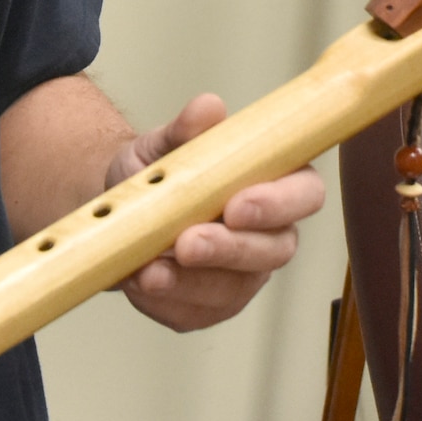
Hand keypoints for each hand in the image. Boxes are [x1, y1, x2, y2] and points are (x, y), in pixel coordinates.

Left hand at [105, 94, 325, 332]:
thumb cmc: (155, 172)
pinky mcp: (210, 307)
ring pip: (232, 288)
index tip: (236, 204)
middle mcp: (269, 234)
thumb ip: (186, 129)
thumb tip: (207, 107)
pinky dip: (165, 301)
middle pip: (272, 250)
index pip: (304, 194)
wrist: (118, 209)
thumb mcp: (163, 144)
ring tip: (150, 270)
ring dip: (189, 282)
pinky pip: (196, 313)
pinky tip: (141, 283)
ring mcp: (243, 276)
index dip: (278, 203)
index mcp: (273, 183)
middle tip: (187, 243)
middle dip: (228, 249)